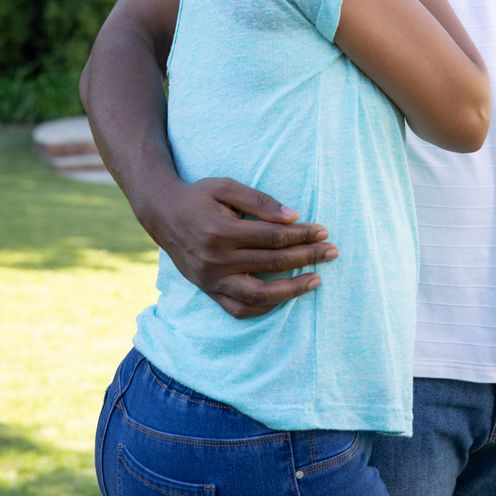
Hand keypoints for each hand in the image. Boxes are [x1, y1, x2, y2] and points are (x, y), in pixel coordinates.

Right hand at [144, 176, 337, 318]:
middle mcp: (216, 260)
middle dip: (307, 257)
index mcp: (221, 231)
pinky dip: (265, 306)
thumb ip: (260, 201)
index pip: (272, 237)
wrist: (162, 214)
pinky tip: (286, 296)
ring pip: (259, 294)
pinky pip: (240, 309)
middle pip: (272, 263)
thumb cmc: (198, 196)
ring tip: (317, 280)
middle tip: (332, 251)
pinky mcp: (208, 291)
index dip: (301, 235)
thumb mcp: (226, 187)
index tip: (323, 231)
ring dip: (292, 289)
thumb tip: (294, 217)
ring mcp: (211, 280)